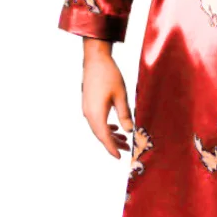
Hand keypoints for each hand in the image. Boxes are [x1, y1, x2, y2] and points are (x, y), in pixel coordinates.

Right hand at [80, 39, 133, 158]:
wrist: (95, 59)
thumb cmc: (109, 75)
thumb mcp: (121, 95)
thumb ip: (125, 115)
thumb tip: (129, 131)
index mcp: (96, 113)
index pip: (104, 137)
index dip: (112, 148)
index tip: (119, 157)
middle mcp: (88, 113)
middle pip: (100, 135)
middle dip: (113, 144)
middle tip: (127, 149)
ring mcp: (87, 108)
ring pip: (98, 128)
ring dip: (110, 135)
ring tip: (124, 140)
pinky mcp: (88, 104)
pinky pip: (96, 121)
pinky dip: (105, 127)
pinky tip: (115, 128)